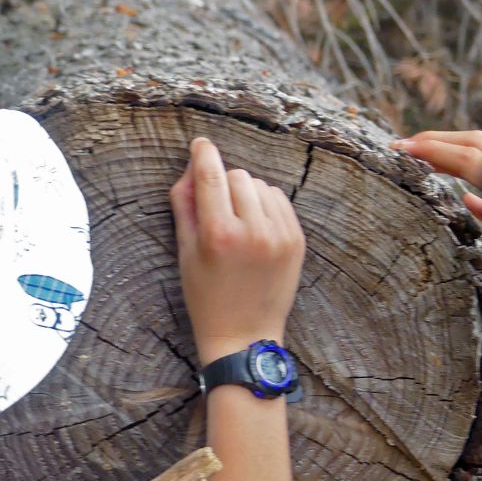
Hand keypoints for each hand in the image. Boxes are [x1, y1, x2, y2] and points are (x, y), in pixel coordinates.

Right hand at [171, 137, 305, 363]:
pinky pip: (280, 201)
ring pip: (261, 186)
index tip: (201, 145)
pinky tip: (256, 228)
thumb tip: (192, 168)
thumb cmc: (206, 296)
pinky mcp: (297, 241)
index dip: (204, 154)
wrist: (244, 335)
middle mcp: (253, 231)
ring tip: (238, 223)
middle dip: (224, 184)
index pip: (212, 174)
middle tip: (216, 209)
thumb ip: (185, 205)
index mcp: (218, 234)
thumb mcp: (185, 252)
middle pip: (237, 176)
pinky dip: (266, 205)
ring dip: (246, 194)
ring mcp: (280, 236)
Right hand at [393, 130, 481, 258]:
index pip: (469, 159)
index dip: (435, 151)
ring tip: (414, 153)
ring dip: (444, 146)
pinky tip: (441, 167)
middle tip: (400, 147)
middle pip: (471, 143)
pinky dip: (457, 159)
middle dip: (434, 140)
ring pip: (477, 147)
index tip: (404, 150)